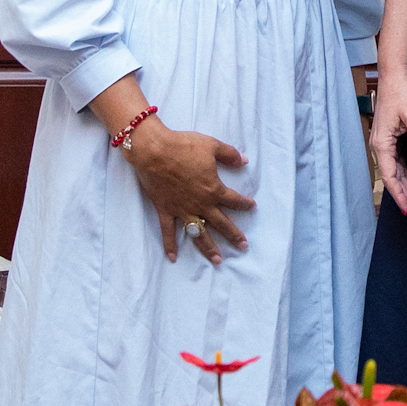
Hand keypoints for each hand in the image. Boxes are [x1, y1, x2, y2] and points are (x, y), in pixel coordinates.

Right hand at [125, 119, 254, 263]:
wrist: (154, 150)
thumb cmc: (183, 146)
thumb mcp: (212, 145)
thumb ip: (230, 155)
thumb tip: (244, 161)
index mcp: (213, 189)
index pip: (234, 200)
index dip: (244, 204)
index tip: (252, 207)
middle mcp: (200, 204)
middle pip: (221, 224)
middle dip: (234, 235)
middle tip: (243, 246)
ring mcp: (182, 210)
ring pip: (199, 233)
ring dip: (209, 248)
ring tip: (217, 260)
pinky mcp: (166, 210)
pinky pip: (168, 231)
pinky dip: (170, 245)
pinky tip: (173, 257)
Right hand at [368, 68, 406, 217]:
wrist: (394, 73)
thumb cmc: (402, 92)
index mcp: (381, 144)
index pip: (390, 178)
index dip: (400, 196)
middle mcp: (380, 145)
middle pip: (392, 176)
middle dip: (404, 195)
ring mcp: (384, 141)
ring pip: (395, 169)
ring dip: (406, 184)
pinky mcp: (390, 136)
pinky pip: (398, 159)